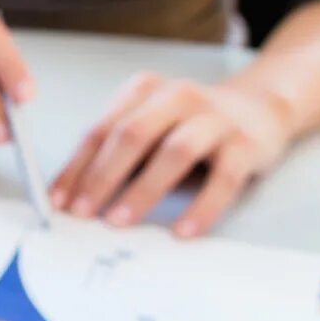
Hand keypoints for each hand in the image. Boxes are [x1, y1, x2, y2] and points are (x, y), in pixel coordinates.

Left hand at [51, 73, 292, 236]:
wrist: (261, 108)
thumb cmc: (191, 125)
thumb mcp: (152, 126)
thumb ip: (118, 153)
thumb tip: (75, 197)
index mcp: (145, 90)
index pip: (102, 130)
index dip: (77, 167)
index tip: (59, 201)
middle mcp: (178, 97)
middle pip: (133, 135)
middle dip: (102, 176)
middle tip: (84, 213)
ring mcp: (215, 118)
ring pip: (174, 152)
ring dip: (143, 189)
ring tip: (121, 220)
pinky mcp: (246, 144)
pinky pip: (223, 179)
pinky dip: (202, 206)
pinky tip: (184, 230)